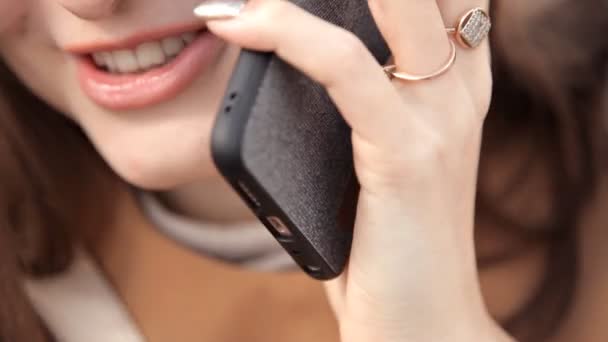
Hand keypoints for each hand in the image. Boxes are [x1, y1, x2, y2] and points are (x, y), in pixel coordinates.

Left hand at [199, 0, 513, 340]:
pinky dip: (285, 35)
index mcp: (457, 95)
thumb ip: (362, 112)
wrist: (422, 325)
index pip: (443, 3)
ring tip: (240, 2)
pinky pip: (343, 67)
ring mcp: (440, 123)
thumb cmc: (389, 247)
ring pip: (396, 6)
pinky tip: (237, 26)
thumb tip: (290, 70)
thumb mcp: (382, 164)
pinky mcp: (409, 156)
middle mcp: (459, 97)